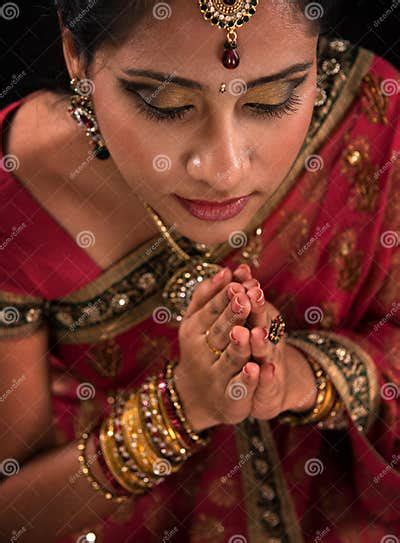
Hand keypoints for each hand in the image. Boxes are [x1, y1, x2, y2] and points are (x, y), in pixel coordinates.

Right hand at [174, 267, 260, 431]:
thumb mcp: (197, 320)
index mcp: (193, 330)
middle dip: (232, 316)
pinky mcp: (229, 396)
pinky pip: (239, 387)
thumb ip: (208, 295)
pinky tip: (258, 369)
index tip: (236, 283)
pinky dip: (248, 379)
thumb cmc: (201, 346)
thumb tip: (225, 269)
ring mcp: (215, 375)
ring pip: (230, 359)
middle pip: (219, 332)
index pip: (209, 310)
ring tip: (251, 332)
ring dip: (240, 345)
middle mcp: (201, 352)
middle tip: (244, 298)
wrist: (197, 394)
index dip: (223, 298)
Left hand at [232, 264, 317, 419]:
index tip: (242, 274)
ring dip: (261, 342)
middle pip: (264, 323)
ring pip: (266, 352)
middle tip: (251, 296)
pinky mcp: (270, 389)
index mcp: (258, 322)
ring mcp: (270, 365)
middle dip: (258, 310)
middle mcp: (268, 341)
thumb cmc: (251, 349)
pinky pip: (268, 383)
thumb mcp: (247, 322)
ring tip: (255, 332)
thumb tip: (238, 267)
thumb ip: (243, 298)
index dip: (248, 290)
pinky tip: (265, 370)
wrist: (264, 390)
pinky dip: (267, 377)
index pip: (253, 304)